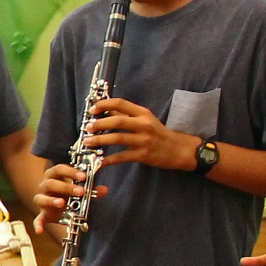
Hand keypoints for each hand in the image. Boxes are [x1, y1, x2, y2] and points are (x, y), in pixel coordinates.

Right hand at [32, 162, 102, 230]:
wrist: (60, 206)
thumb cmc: (69, 194)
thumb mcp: (80, 190)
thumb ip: (91, 189)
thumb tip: (105, 189)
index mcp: (54, 177)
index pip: (59, 169)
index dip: (70, 172)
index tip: (83, 176)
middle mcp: (45, 187)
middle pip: (51, 183)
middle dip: (66, 187)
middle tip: (81, 192)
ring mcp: (42, 201)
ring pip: (41, 198)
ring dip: (51, 200)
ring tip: (62, 203)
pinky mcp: (43, 214)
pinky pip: (38, 219)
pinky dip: (38, 224)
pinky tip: (40, 230)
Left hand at [84, 98, 198, 171]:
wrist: (178, 149)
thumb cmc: (158, 133)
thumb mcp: (145, 119)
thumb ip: (126, 114)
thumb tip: (106, 109)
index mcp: (142, 113)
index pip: (121, 103)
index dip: (104, 104)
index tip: (92, 109)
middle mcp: (143, 125)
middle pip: (117, 120)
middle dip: (99, 123)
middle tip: (87, 127)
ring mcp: (143, 140)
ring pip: (117, 138)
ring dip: (100, 140)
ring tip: (88, 142)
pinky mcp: (143, 155)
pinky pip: (122, 156)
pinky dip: (109, 160)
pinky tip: (99, 161)